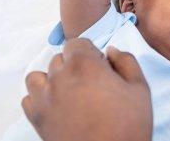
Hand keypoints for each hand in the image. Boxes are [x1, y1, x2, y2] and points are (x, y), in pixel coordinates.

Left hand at [22, 38, 152, 140]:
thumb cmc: (127, 126)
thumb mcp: (140, 89)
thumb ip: (126, 61)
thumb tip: (110, 50)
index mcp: (83, 65)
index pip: (77, 43)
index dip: (91, 52)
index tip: (101, 67)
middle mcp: (59, 78)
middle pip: (60, 58)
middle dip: (75, 65)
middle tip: (92, 84)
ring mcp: (44, 99)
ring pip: (39, 76)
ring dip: (53, 78)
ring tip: (70, 92)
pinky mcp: (37, 119)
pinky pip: (29, 99)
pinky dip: (40, 98)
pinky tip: (57, 106)